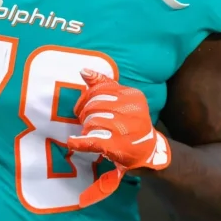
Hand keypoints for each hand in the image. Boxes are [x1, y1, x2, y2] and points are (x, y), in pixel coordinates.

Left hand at [66, 69, 170, 206]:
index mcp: (133, 96)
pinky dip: (79, 142)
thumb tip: (83, 71)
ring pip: (92, 122)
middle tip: (87, 121)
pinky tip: (73, 142)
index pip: (99, 89)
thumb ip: (103, 83)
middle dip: (86, 114)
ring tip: (92, 132)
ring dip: (86, 128)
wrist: (148, 150)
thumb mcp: (123, 98)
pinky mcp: (117, 146)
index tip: (82, 107)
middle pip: (94, 106)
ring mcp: (125, 129)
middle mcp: (132, 111)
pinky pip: (92, 140)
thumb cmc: (131, 120)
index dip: (85, 98)